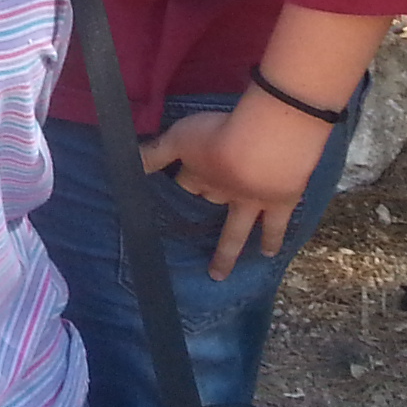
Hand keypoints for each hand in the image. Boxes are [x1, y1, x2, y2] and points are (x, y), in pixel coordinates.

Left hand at [140, 98, 334, 281]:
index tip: (167, 199)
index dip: (176, 189)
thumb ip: (157, 151)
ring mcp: (251, 202)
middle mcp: (223, 193)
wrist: (266, 141)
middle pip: (208, 206)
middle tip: (185, 240)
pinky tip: (269, 254)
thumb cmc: (219, 133)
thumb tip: (126, 163)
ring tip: (219, 274)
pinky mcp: (281, 203)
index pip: (184, 185)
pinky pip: (274, 226)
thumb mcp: (181, 136)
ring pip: (236, 231)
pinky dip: (272, 239)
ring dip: (226, 253)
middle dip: (197, 222)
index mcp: (200, 175)